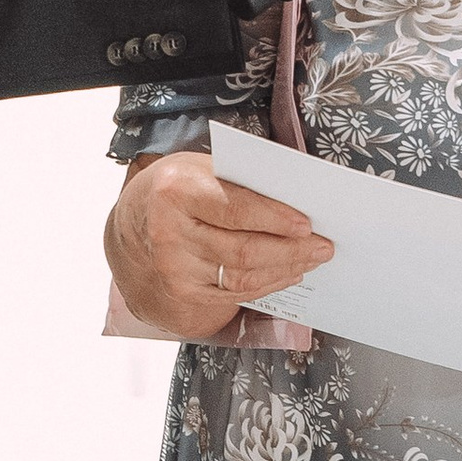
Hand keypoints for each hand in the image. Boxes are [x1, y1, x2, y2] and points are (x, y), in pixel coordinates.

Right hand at [105, 152, 330, 340]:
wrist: (137, 219)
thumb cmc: (182, 187)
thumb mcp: (204, 167)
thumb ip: (242, 181)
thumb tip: (298, 199)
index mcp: (175, 190)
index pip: (234, 209)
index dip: (274, 219)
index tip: (307, 224)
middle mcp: (169, 233)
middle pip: (243, 250)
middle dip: (292, 250)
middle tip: (324, 246)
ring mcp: (174, 268)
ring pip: (243, 276)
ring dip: (286, 269)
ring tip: (312, 259)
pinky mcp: (183, 292)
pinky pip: (235, 293)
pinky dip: (268, 284)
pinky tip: (288, 273)